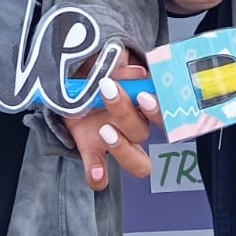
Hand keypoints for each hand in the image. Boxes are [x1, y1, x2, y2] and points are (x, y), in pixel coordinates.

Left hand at [62, 57, 158, 191]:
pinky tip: (98, 172)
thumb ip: (122, 64)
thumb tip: (138, 74)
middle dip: (126, 113)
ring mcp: (114, 142)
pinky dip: (99, 175)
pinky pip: (100, 174)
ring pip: (137, 161)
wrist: (72, 77)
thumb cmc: (98, 68)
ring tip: (104, 130)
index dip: (158, 109)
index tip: (142, 95)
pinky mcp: (91, 150)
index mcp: (143, 103)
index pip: (163, 113)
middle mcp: (133, 126)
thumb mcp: (109, 59)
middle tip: (108, 92)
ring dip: (122, 148)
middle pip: (142, 132)